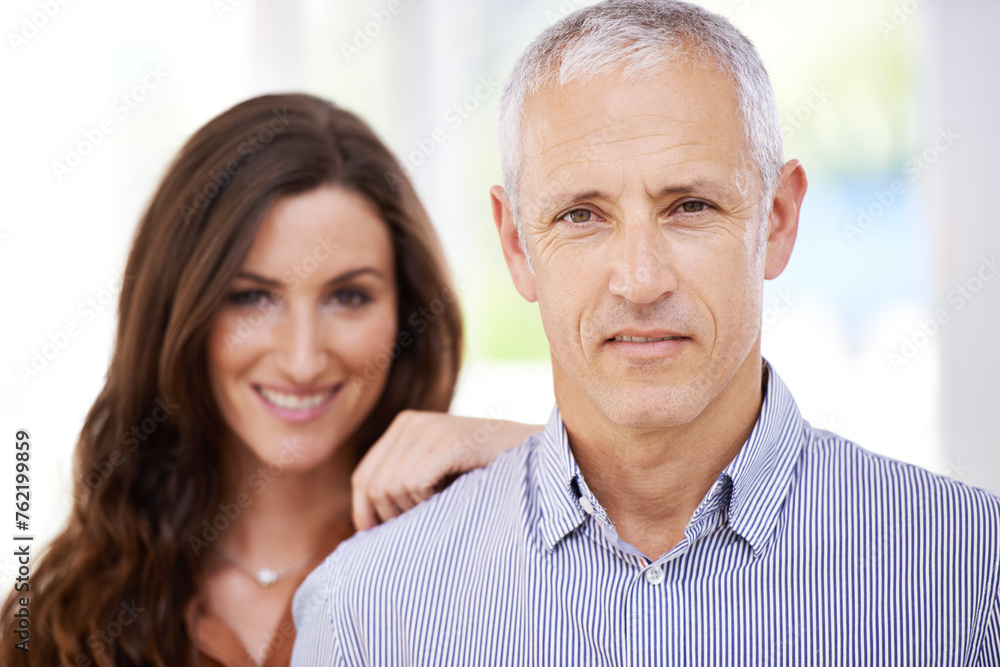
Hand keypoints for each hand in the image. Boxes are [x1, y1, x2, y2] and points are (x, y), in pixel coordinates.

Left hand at [351, 410, 539, 530]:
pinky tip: (449, 499)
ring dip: (414, 510)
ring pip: (392, 488)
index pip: (363, 477)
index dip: (366, 512)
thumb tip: (364, 524)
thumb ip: (405, 483)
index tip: (378, 537)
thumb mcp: (437, 471)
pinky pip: (414, 484)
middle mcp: (411, 422)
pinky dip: (427, 501)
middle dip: (392, 516)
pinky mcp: (450, 441)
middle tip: (421, 524)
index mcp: (404, 426)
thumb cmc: (486, 472)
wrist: (535, 455)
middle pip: (375, 486)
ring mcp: (430, 429)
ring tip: (441, 508)